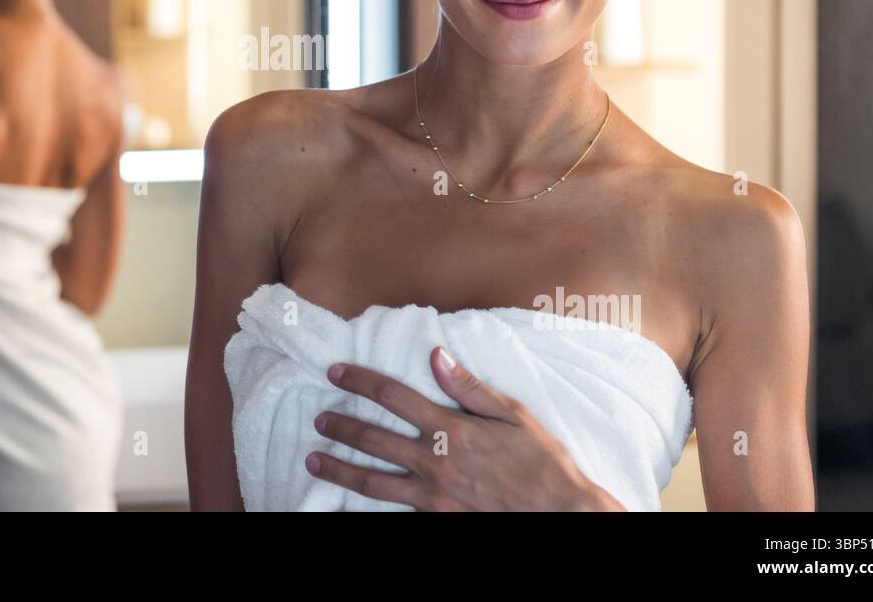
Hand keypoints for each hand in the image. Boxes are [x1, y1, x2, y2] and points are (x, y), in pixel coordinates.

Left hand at [306, 346, 623, 510]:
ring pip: (373, 481)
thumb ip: (469, 387)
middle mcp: (436, 461)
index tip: (337, 372)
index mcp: (452, 429)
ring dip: (339, 468)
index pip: (394, 397)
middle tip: (319, 417)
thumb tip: (436, 356)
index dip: (361, 381)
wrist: (558, 514)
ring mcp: (433, 494)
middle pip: (374, 438)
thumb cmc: (541, 462)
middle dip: (341, 425)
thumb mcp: (513, 415)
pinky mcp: (436, 516)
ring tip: (314, 459)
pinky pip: (393, 508)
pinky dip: (367, 502)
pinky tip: (350, 500)